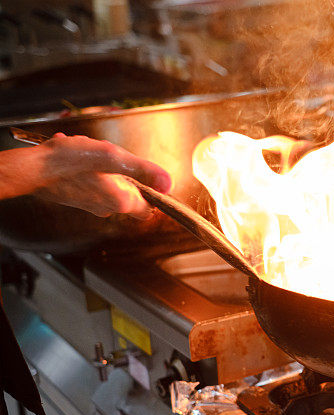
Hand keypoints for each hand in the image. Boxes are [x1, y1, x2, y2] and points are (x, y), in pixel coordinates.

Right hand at [0, 134, 171, 218]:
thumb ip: (143, 169)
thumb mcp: (112, 157)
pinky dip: (90, 168)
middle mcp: (108, 208)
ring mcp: (91, 204)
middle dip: (126, 172)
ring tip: (90, 152)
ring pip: (111, 185)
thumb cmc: (69, 162)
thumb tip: (168, 182)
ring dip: (106, 167)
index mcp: (121, 201)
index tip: (149, 176)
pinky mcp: (78, 198)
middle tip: (112, 156)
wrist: (32, 169)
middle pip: (131, 193)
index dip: (155, 194)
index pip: (150, 208)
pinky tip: (78, 155)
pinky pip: (93, 182)